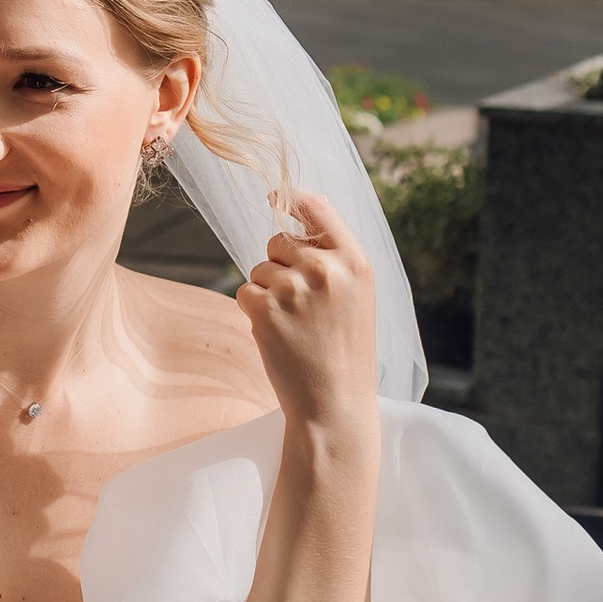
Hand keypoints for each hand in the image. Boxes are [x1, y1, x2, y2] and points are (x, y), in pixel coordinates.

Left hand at [238, 189, 381, 444]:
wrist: (335, 403)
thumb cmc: (346, 349)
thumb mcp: (357, 295)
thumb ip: (333, 256)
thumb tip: (295, 207)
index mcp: (355, 261)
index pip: (319, 209)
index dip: (293, 200)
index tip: (276, 198)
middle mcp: (326, 269)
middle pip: (278, 241)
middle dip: (279, 265)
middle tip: (301, 305)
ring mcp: (294, 289)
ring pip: (259, 269)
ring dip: (266, 292)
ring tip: (293, 325)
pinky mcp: (265, 311)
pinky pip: (244, 293)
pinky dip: (253, 312)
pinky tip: (277, 335)